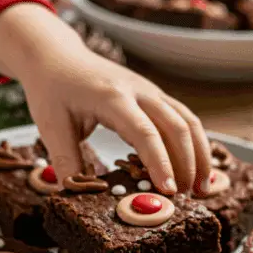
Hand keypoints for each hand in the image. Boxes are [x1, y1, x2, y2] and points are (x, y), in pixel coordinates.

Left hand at [0, 3, 210, 194]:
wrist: (57, 56)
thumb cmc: (52, 90)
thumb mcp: (51, 127)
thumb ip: (67, 162)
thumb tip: (81, 195)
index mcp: (112, 97)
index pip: (145, 133)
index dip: (160, 163)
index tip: (168, 191)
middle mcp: (138, 91)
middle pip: (177, 126)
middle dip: (189, 163)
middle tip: (189, 196)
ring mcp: (150, 91)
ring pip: (187, 120)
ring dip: (200, 153)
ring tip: (201, 187)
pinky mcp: (154, 95)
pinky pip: (183, 117)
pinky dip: (194, 143)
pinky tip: (195, 167)